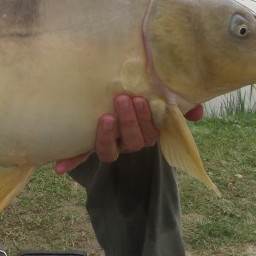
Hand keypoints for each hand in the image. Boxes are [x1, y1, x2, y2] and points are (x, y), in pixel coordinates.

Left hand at [54, 96, 203, 173]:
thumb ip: (183, 104)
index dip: (146, 121)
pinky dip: (71, 161)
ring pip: (109, 151)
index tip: (140, 100)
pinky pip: (80, 156)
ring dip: (107, 137)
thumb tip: (197, 113)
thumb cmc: (141, 90)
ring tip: (105, 117)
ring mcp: (108, 144)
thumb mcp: (161, 93)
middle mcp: (127, 141)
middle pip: (132, 142)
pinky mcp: (87, 143)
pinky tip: (58, 166)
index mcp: (145, 131)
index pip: (150, 134)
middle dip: (129, 122)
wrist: (113, 88)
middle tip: (123, 99)